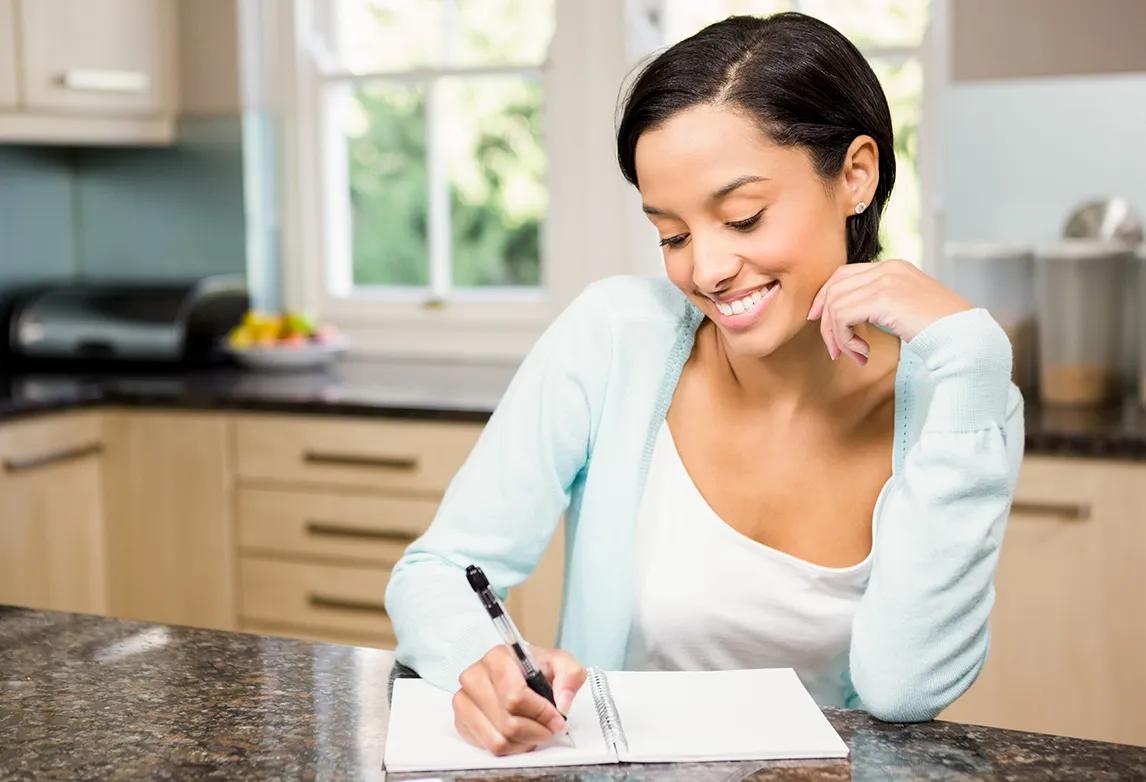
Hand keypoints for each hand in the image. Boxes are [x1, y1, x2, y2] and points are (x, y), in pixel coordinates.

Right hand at [453, 644, 586, 755]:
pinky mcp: (462, 721)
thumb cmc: (537, 669)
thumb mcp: (562, 665)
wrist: (520, 676)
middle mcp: (474, 676)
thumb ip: (570, 677)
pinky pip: (488, 747)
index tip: (556, 717)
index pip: (515, 696)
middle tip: (548, 728)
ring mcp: (464, 700)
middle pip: (507, 722)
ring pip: (498, 739)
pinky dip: (510, 747)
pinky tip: (518, 734)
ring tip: (533, 730)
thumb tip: (562, 703)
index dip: (540, 713)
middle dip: (535, 730)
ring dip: (523, 741)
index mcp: (497, 657)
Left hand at [807, 260, 971, 365]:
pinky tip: (863, 354)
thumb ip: (880, 304)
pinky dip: (845, 339)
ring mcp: (886, 280)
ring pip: (835, 304)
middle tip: (835, 350)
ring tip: (855, 356)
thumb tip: (846, 317)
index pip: (844, 274)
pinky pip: (842, 316)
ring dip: (838, 337)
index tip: (819, 320)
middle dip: (827, 322)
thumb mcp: (905, 309)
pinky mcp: (883, 297)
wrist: (965, 336)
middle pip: (834, 288)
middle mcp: (888, 268)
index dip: (826, 296)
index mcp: (894, 266)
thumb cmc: (940, 330)